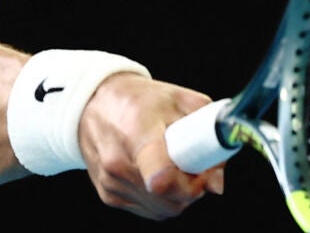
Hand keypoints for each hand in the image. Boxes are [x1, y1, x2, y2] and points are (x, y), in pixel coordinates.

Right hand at [77, 73, 224, 219]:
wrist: (92, 102)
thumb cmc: (137, 99)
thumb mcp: (179, 99)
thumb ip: (206, 136)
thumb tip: (216, 182)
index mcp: (138, 133)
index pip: (160, 175)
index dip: (187, 183)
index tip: (203, 173)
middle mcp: (118, 162)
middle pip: (171, 199)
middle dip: (194, 188)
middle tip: (196, 164)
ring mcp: (112, 183)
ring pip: (164, 210)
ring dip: (180, 195)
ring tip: (176, 165)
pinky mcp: (109, 196)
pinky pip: (150, 210)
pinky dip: (163, 198)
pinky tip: (160, 173)